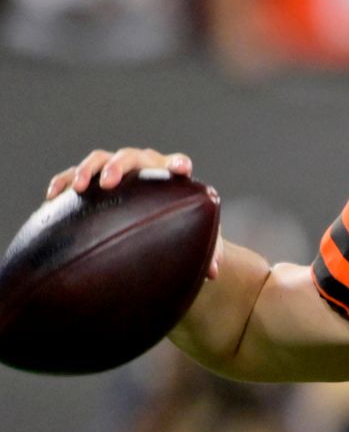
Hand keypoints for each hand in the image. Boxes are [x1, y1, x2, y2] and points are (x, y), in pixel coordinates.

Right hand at [45, 148, 217, 278]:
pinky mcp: (92, 180)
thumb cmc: (180, 228)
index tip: (182, 168)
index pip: (177, 164)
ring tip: (78, 188)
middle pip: (130, 157)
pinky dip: (62, 182)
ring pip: (98, 159)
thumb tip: (213, 274)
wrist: (155, 221)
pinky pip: (71, 175)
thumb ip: (209, 252)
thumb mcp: (197, 240)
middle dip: (117, 167)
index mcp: (170, 175)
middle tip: (108, 182)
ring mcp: (115, 170)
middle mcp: (142, 166)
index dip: (178, 163)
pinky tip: (52, 197)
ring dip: (86, 170)